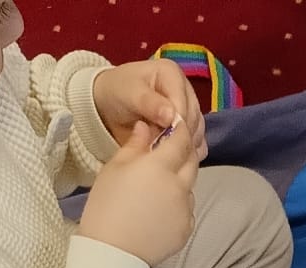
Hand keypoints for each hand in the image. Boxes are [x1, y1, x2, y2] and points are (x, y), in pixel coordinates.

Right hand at [78, 120, 199, 265]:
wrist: (111, 252)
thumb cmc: (106, 206)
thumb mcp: (115, 168)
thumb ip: (135, 145)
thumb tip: (146, 127)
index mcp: (160, 166)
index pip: (181, 139)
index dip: (180, 129)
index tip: (175, 124)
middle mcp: (178, 186)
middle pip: (192, 161)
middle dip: (184, 152)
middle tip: (170, 151)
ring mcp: (185, 210)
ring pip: (190, 186)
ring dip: (181, 180)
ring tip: (160, 185)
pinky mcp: (186, 230)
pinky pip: (187, 210)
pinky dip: (179, 204)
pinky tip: (161, 209)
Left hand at [92, 58, 206, 158]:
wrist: (109, 105)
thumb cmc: (117, 93)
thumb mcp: (128, 94)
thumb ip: (149, 103)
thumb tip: (172, 117)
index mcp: (172, 74)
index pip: (184, 104)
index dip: (175, 124)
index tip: (159, 139)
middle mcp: (185, 89)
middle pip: (193, 119)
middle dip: (177, 135)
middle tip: (156, 145)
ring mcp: (188, 109)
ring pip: (196, 132)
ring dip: (182, 145)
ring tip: (160, 150)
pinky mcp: (188, 127)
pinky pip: (196, 143)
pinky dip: (186, 152)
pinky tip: (170, 155)